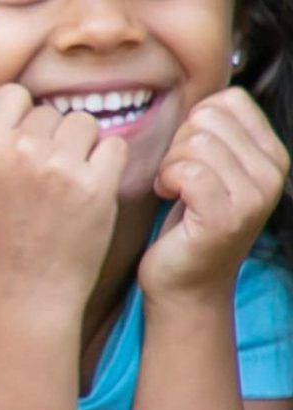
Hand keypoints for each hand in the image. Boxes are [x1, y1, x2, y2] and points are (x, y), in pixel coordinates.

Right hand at [0, 84, 126, 303]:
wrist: (25, 289)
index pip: (13, 95)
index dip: (19, 117)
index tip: (22, 144)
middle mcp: (22, 151)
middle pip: (50, 111)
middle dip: (49, 138)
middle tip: (42, 176)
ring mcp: (61, 167)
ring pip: (84, 123)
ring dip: (81, 146)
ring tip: (67, 180)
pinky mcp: (96, 185)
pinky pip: (114, 146)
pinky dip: (107, 163)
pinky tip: (90, 187)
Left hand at [140, 89, 290, 301]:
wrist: (186, 284)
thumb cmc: (188, 222)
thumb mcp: (212, 169)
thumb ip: (215, 132)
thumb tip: (204, 96)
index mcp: (272, 154)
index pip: (230, 100)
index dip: (194, 121)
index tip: (189, 155)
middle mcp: (272, 173)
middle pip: (208, 118)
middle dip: (178, 143)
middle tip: (176, 176)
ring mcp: (253, 195)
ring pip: (196, 143)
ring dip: (169, 165)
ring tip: (173, 189)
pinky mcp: (226, 216)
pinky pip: (186, 171)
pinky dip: (165, 181)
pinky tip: (168, 198)